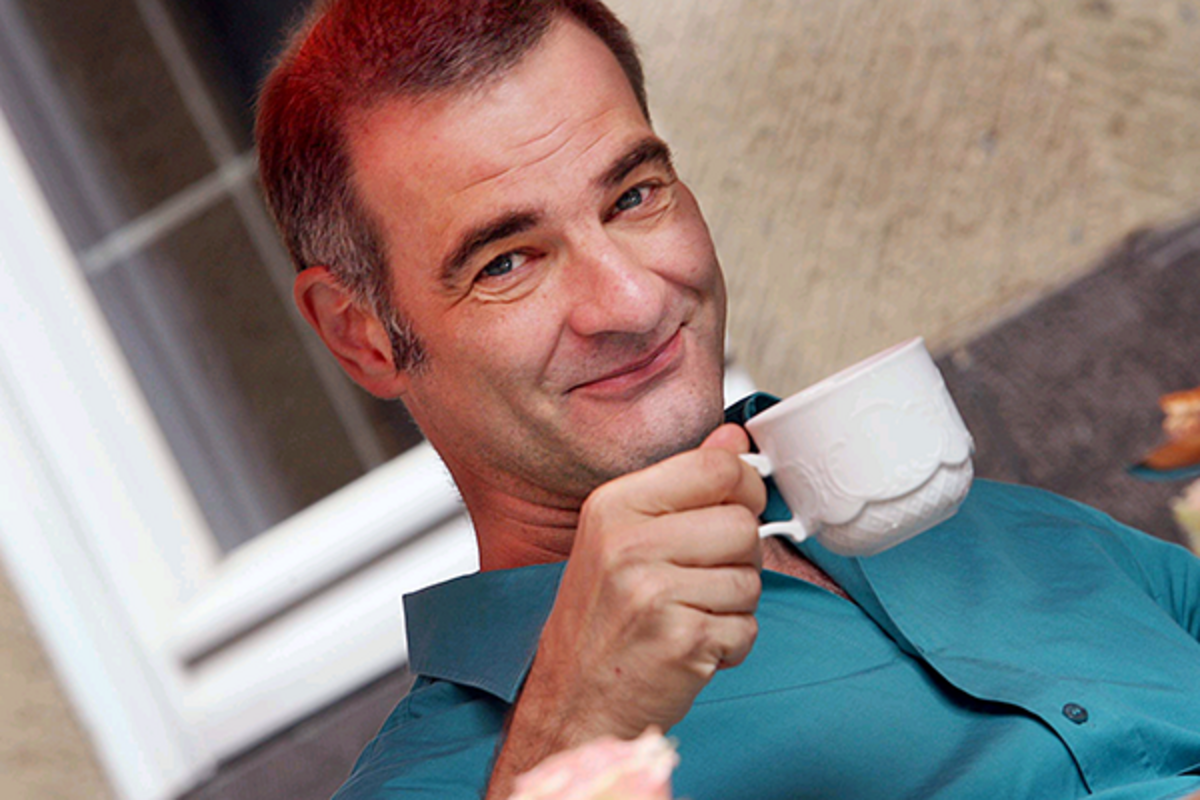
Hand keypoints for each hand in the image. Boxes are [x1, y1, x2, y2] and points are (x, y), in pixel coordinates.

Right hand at [487, 424, 765, 797]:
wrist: (572, 700)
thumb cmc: (600, 619)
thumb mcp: (624, 535)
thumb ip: (683, 483)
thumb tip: (733, 439)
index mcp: (614, 506)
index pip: (715, 467)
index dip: (745, 486)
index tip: (737, 506)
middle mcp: (629, 543)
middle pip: (742, 523)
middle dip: (738, 556)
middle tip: (700, 580)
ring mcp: (655, 592)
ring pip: (751, 578)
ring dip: (734, 605)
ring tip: (688, 615)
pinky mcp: (682, 639)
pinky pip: (748, 627)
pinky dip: (730, 644)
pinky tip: (690, 645)